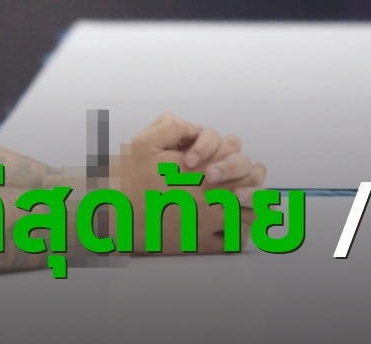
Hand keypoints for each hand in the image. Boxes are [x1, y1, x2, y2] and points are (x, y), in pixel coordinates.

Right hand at [110, 111, 266, 253]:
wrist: (115, 219)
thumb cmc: (128, 181)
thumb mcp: (142, 143)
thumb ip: (171, 126)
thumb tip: (196, 127)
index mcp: (195, 168)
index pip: (231, 152)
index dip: (235, 149)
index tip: (231, 151)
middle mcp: (204, 194)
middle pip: (247, 181)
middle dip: (254, 175)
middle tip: (256, 173)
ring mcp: (205, 221)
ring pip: (248, 213)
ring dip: (255, 204)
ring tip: (255, 199)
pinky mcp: (201, 244)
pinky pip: (235, 241)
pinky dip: (243, 232)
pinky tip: (240, 224)